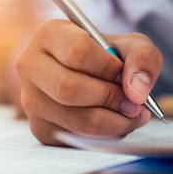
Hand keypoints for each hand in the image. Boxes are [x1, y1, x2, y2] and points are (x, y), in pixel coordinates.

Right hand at [15, 19, 162, 144]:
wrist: (75, 72)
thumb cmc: (102, 56)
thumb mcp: (127, 45)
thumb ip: (142, 58)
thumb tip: (137, 91)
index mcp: (49, 35)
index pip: (77, 51)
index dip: (108, 67)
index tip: (123, 74)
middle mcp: (31, 66)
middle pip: (69, 89)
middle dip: (111, 98)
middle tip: (134, 103)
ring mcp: (31, 100)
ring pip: (75, 119)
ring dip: (114, 122)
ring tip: (131, 114)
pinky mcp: (40, 128)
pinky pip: (77, 138)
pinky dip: (105, 135)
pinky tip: (114, 123)